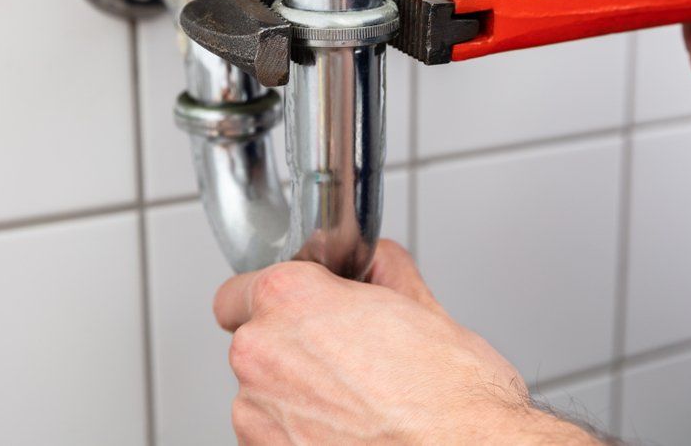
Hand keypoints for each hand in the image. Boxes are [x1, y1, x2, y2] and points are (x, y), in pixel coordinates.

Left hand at [214, 241, 601, 444]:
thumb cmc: (450, 398)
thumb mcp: (425, 307)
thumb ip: (384, 272)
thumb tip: (377, 262)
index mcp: (291, 299)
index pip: (240, 290)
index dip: (276, 300)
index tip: (302, 311)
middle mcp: (261, 354)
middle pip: (254, 342)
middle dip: (292, 346)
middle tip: (347, 356)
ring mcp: (257, 415)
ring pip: (261, 394)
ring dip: (295, 394)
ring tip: (356, 400)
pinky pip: (272, 436)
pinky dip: (300, 435)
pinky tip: (348, 431)